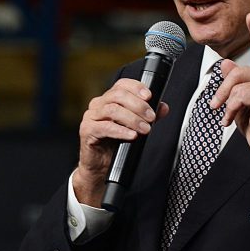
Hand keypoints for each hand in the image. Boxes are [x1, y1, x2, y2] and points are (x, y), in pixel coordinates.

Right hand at [72, 78, 169, 206]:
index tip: (150, 96)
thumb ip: (147, 115)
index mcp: (109, 99)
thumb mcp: (134, 127)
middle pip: (118, 95)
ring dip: (132, 119)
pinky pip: (105, 127)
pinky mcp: (87, 131)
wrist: (100, 165)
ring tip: (145, 129)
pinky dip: (121, 131)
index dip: (136, 87)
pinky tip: (132, 135)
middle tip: (151, 117)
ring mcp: (90, 117)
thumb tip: (163, 107)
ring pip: (112, 110)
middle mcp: (98, 105)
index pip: (121, 85)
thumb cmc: (114, 143)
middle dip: (138, 105)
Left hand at [210, 13, 249, 178]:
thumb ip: (236, 81)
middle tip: (215, 107)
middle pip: (236, 72)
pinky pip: (239, 96)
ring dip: (226, 103)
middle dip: (222, 91)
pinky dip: (231, 109)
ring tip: (227, 115)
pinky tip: (232, 120)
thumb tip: (226, 64)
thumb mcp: (241, 100)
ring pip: (236, 84)